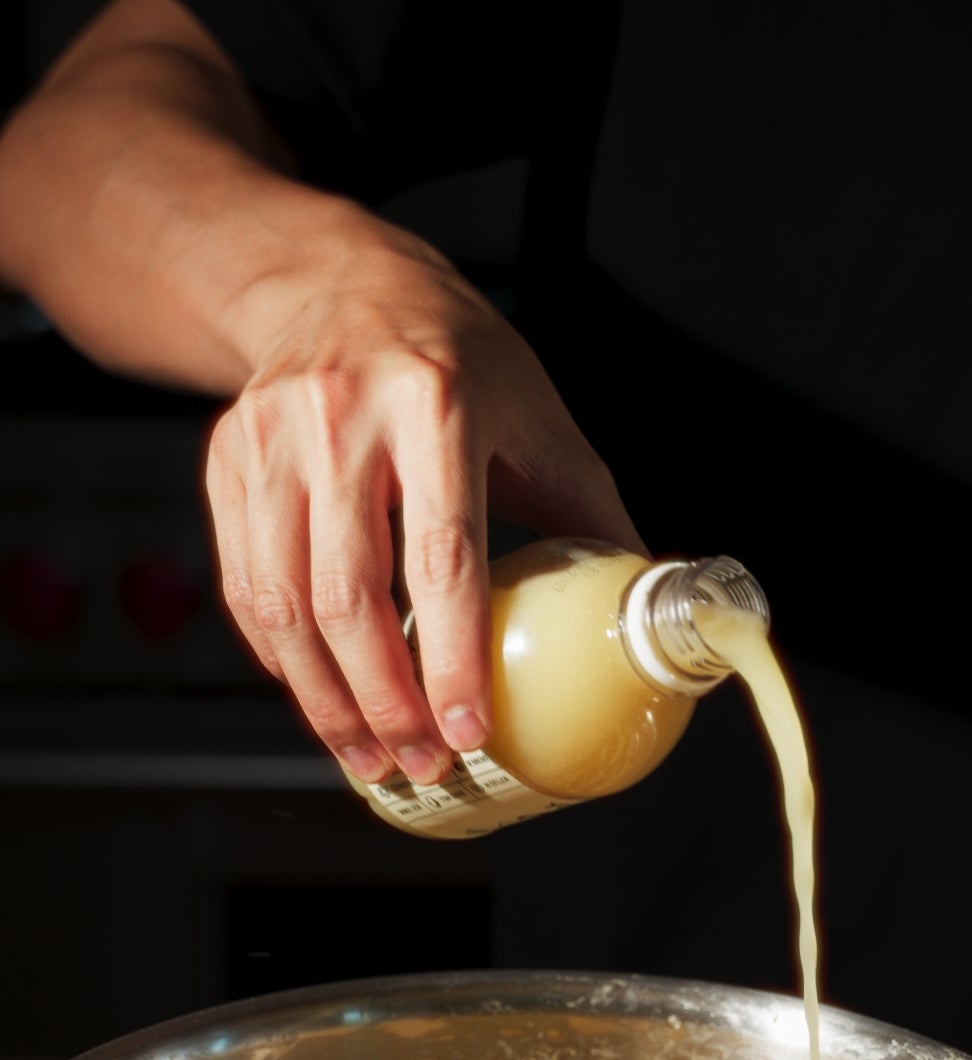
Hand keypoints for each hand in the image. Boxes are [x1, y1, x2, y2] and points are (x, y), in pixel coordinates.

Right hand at [205, 207, 642, 784]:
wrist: (336, 281)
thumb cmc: (454, 355)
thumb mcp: (539, 416)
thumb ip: (589, 516)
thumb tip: (640, 610)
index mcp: (435, 402)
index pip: (440, 556)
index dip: (453, 657)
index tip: (465, 730)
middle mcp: (341, 418)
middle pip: (349, 595)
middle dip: (382, 702)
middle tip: (416, 762)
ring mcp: (271, 439)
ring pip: (284, 602)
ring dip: (324, 700)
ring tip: (368, 754)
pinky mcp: (227, 461)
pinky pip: (246, 585)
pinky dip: (281, 658)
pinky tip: (319, 697)